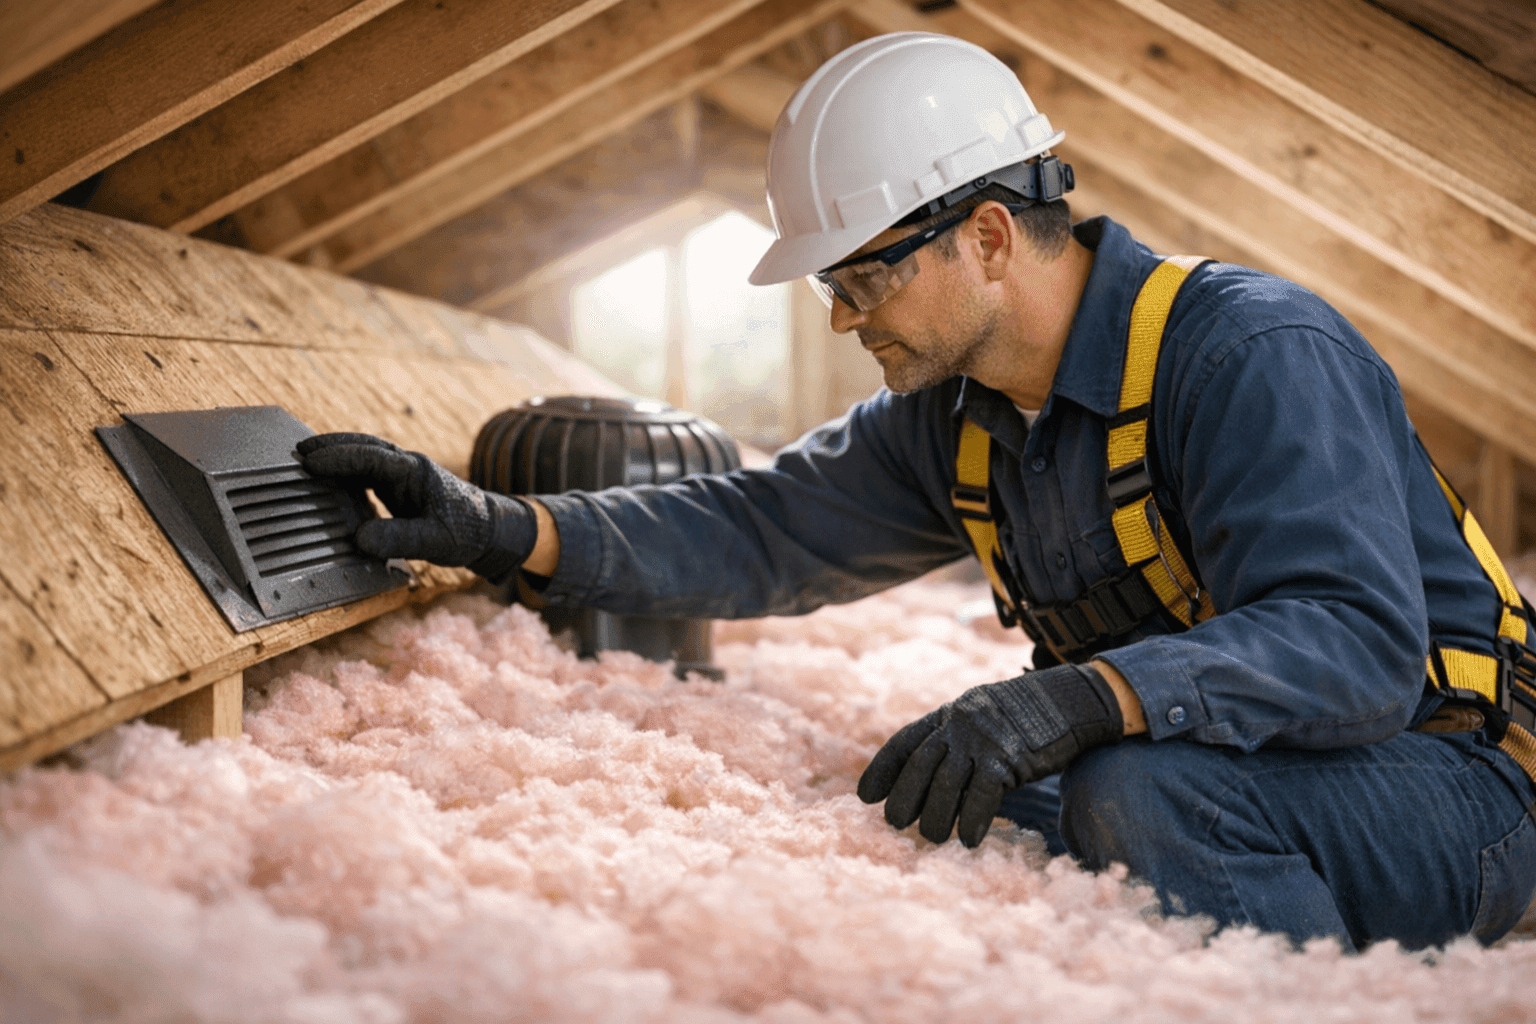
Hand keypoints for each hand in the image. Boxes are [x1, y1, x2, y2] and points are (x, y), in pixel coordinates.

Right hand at [297, 432, 535, 581]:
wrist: (490, 530)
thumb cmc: (467, 533)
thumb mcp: (435, 541)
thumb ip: (400, 538)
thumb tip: (359, 539)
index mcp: (415, 472)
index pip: (371, 458)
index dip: (339, 458)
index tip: (309, 462)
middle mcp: (407, 468)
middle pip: (365, 447)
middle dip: (332, 447)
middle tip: (298, 452)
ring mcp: (404, 475)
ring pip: (366, 456)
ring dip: (338, 455)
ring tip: (306, 460)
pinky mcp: (402, 487)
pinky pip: (369, 472)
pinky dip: (347, 471)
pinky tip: (330, 479)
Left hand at [857, 663, 1123, 846]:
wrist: (1073, 701)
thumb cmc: (1028, 717)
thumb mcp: (983, 716)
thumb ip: (956, 741)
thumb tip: (930, 782)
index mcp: (949, 714)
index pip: (905, 741)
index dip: (882, 769)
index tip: (865, 796)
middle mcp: (960, 724)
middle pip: (919, 766)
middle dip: (903, 798)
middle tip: (895, 825)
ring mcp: (984, 739)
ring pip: (946, 785)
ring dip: (936, 818)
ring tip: (933, 839)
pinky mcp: (1010, 757)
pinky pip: (983, 795)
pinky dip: (973, 820)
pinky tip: (968, 839)